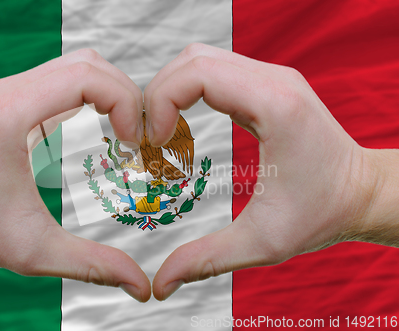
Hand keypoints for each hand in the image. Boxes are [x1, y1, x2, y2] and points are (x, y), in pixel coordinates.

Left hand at [0, 49, 150, 301]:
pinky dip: (97, 93)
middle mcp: (11, 91)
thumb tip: (142, 285)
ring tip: (128, 130)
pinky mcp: (19, 96)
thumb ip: (93, 265)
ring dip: (113, 91)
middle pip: (89, 64)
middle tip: (140, 137)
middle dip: (126, 95)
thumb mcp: (36, 252)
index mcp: (12, 115)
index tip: (135, 142)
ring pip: (81, 64)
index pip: (86, 77)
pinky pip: (68, 77)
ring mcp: (13, 89)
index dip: (124, 102)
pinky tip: (108, 124)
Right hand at [145, 43, 397, 300]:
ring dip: (170, 90)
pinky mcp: (267, 83)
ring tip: (160, 133)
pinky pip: (215, 70)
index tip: (153, 144)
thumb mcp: (262, 243)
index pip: (198, 73)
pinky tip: (181, 124)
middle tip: (146, 139)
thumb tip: (160, 285)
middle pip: (192, 60)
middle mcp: (274, 80)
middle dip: (156, 94)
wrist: (361, 192)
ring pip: (200, 59)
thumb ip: (205, 260)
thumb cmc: (321, 215)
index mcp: (275, 106)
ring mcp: (272, 76)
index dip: (160, 101)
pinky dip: (187, 90)